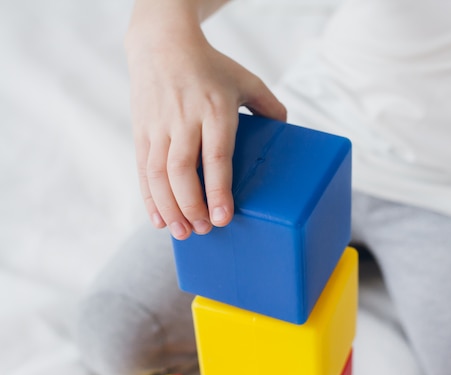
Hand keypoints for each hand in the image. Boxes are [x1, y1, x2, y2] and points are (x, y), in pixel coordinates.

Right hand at [125, 9, 285, 239]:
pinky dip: (149, 197)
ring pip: (158, 173)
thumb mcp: (245, 80)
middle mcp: (184, 119)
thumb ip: (269, 106)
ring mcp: (159, 126)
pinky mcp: (142, 131)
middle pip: (181, 170)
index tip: (224, 217)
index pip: (216, 156)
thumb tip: (286, 131)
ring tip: (182, 233)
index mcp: (214, 109)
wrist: (161, 44)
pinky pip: (143, 169)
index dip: (218, 190)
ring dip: (169, 208)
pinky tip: (159, 219)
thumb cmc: (210, 66)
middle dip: (191, 206)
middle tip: (205, 230)